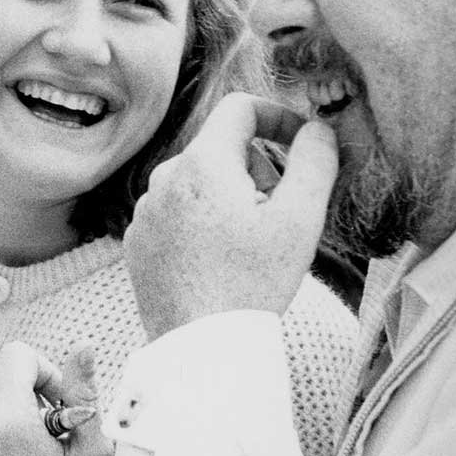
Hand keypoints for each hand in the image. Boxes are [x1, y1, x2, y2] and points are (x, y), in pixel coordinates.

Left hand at [0, 342, 113, 455]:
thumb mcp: (94, 450)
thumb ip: (84, 392)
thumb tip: (84, 345)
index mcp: (8, 425)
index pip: (16, 355)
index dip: (45, 372)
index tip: (59, 406)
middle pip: (0, 373)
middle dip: (30, 390)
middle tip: (51, 432)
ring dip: (12, 410)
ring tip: (32, 452)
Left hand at [124, 93, 338, 336]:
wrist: (200, 347)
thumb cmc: (253, 283)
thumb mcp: (301, 218)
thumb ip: (315, 159)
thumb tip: (318, 128)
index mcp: (202, 163)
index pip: (240, 108)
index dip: (278, 117)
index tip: (299, 145)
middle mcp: (164, 178)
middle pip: (221, 149)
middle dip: (257, 171)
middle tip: (276, 218)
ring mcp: (146, 211)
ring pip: (199, 183)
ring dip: (229, 200)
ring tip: (246, 247)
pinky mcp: (138, 240)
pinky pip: (176, 214)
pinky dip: (201, 225)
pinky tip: (217, 264)